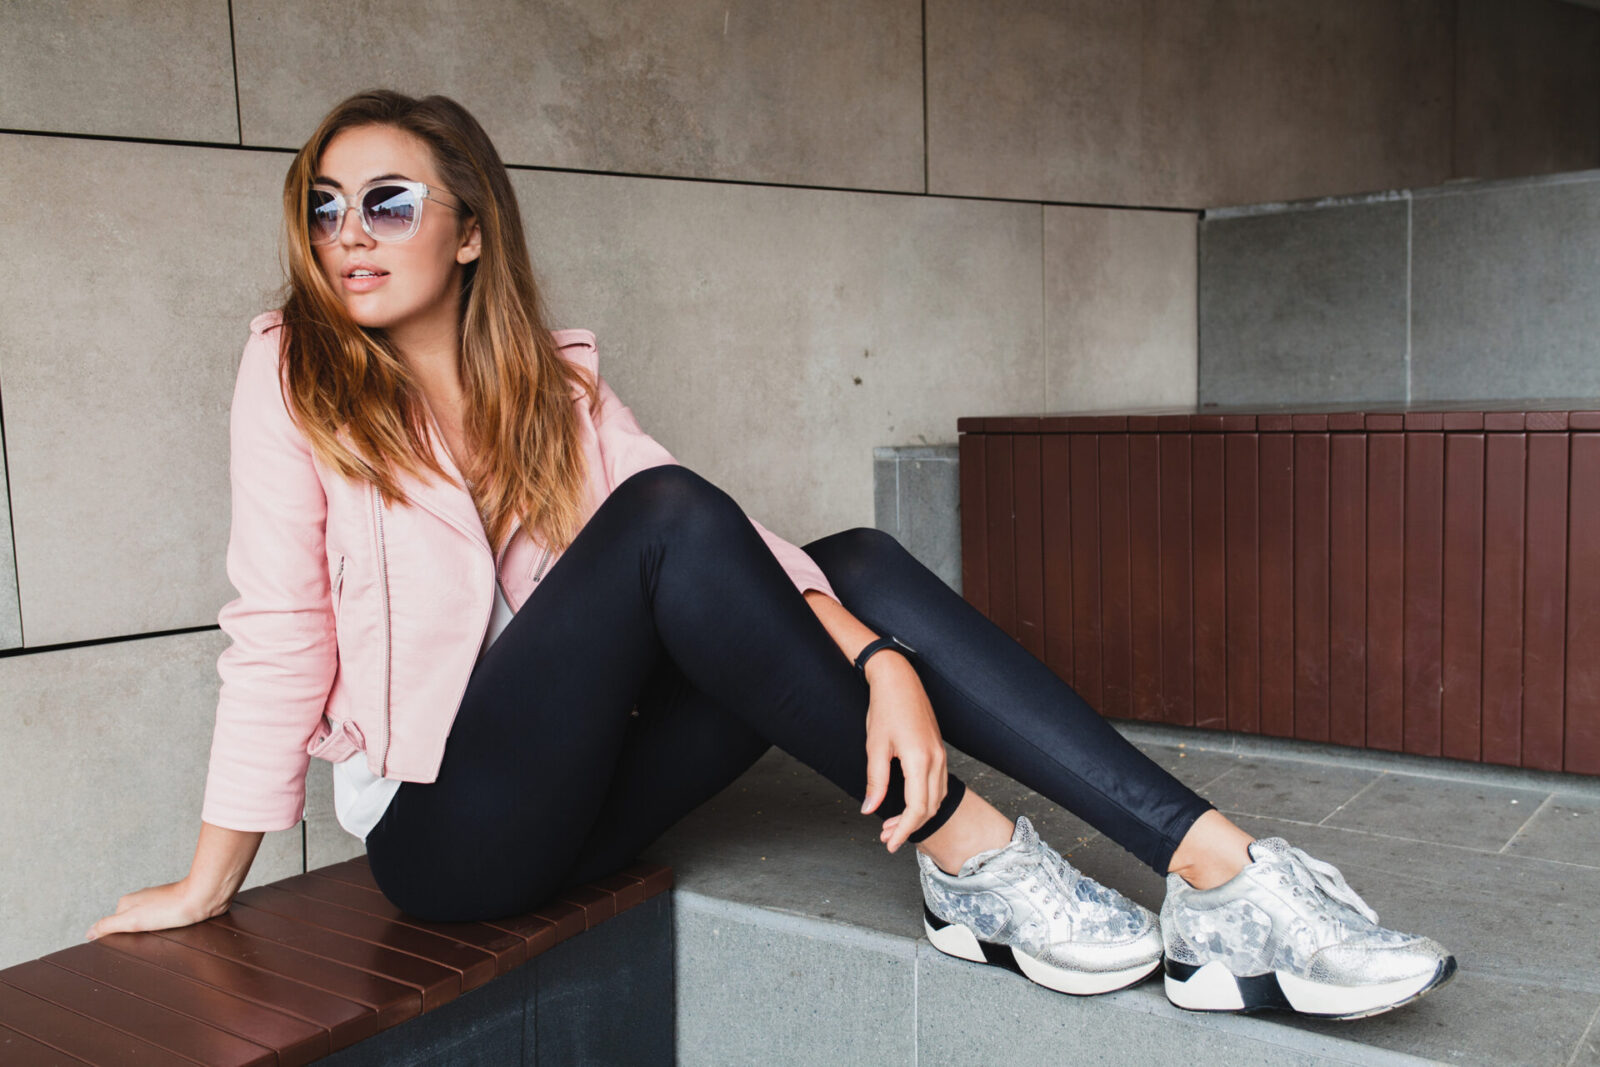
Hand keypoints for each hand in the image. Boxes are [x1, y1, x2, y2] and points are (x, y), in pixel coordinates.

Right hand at [86, 877, 227, 940]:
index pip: (113, 926)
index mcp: (127, 902)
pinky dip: (165, 930)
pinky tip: (170, 936)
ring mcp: (159, 903)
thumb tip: (88, 933)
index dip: (117, 939)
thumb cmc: (170, 908)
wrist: (203, 898)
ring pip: (148, 924)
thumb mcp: (132, 920)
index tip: (123, 949)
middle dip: (135, 937)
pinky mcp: (176, 907)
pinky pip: (165, 922)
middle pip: (131, 925)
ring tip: (158, 942)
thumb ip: (108, 925)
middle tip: (143, 947)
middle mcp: (142, 900)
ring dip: (151, 934)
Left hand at [859, 652, 946, 854]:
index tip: (889, 844)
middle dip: (910, 828)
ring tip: (893, 825)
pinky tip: (908, 805)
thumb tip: (869, 809)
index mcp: (920, 759)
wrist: (899, 680)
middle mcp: (936, 760)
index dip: (904, 831)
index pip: (917, 808)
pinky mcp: (939, 751)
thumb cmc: (885, 709)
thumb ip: (875, 782)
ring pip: (937, 798)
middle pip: (930, 807)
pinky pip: (938, 785)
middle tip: (886, 838)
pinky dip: (925, 801)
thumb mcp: (874, 747)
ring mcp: (941, 755)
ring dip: (918, 816)